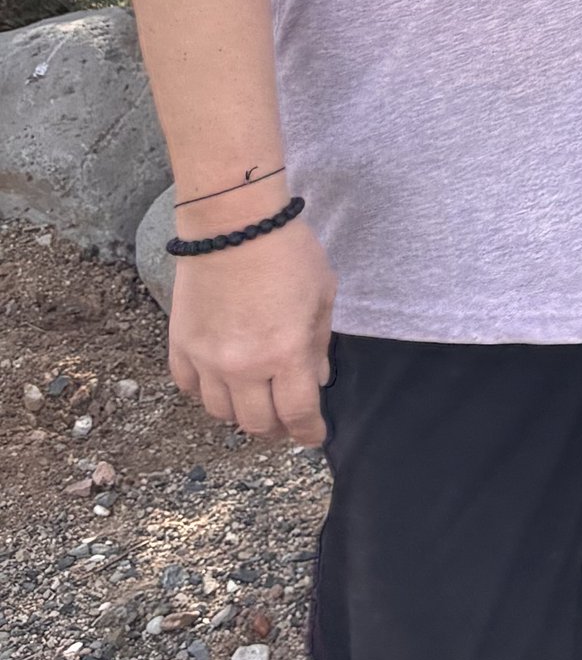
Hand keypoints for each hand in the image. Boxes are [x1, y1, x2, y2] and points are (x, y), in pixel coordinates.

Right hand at [168, 215, 336, 444]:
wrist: (231, 222)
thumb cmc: (287, 251)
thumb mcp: (322, 294)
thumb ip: (319, 343)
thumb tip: (316, 379)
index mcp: (285, 354)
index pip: (297, 413)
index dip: (308, 432)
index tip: (314, 437)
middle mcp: (242, 366)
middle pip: (257, 422)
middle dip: (277, 428)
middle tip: (287, 422)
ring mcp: (206, 359)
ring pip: (221, 412)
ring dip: (241, 414)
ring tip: (255, 402)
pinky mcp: (180, 345)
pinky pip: (189, 388)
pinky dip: (207, 393)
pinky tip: (221, 383)